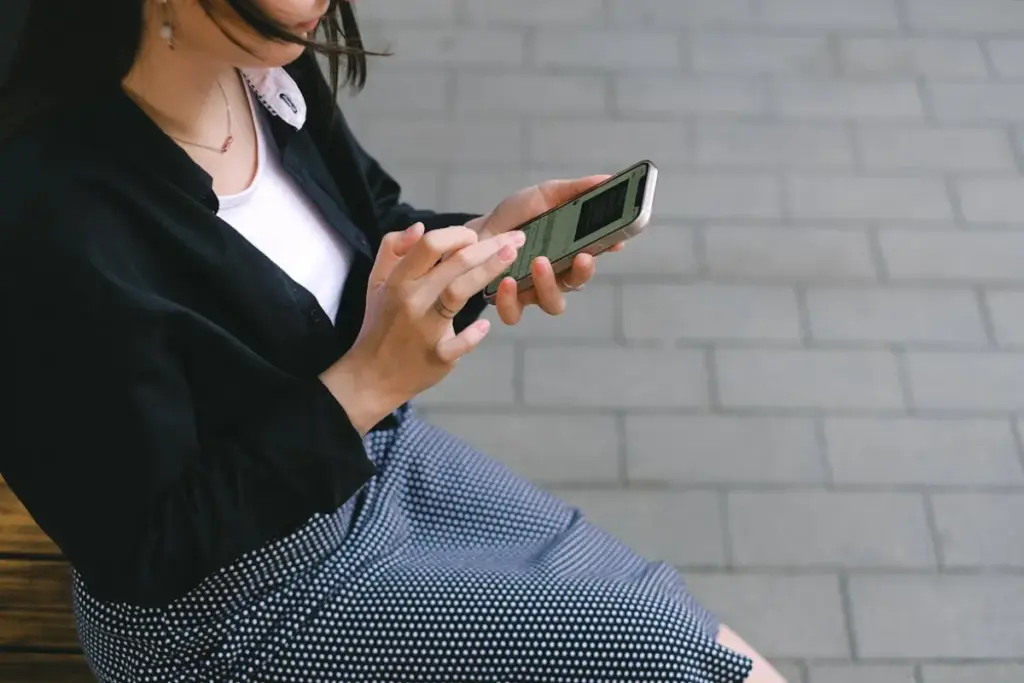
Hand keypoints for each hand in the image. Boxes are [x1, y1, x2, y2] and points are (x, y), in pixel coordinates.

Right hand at [321, 223, 524, 433]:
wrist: (372, 375)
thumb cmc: (381, 323)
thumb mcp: (376, 282)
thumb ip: (393, 249)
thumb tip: (419, 227)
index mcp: (398, 280)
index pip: (430, 244)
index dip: (457, 234)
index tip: (477, 235)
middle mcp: (412, 300)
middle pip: (455, 263)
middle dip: (489, 246)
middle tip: (516, 237)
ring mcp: (425, 329)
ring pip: (459, 292)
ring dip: (489, 271)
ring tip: (513, 256)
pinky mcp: (436, 356)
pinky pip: (459, 343)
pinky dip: (474, 334)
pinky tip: (486, 324)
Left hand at [467, 175, 625, 324]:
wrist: (479, 230)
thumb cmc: (517, 215)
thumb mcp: (546, 195)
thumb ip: (575, 190)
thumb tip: (607, 179)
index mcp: (571, 253)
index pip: (595, 255)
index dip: (607, 252)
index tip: (614, 241)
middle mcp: (556, 276)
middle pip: (577, 284)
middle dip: (581, 272)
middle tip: (579, 256)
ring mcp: (533, 291)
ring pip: (552, 303)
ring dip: (548, 285)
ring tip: (538, 262)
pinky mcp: (507, 301)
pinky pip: (514, 313)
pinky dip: (512, 301)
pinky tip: (507, 281)